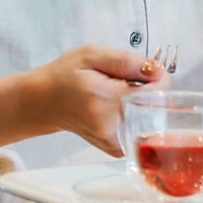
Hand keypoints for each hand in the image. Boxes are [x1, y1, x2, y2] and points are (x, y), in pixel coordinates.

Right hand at [24, 44, 169, 155]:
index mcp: (106, 98)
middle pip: (155, 106)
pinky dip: (137, 117)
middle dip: (149, 90)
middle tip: (127, 81)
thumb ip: (126, 61)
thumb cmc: (64, 75)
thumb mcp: (92, 54)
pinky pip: (141, 131)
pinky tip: (118, 108)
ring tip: (118, 94)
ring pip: (150, 119)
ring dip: (142, 103)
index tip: (147, 70)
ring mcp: (112, 139)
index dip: (158, 78)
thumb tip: (155, 69)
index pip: (155, 93)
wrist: (44, 101)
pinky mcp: (115, 148)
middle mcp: (110, 123)